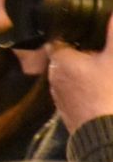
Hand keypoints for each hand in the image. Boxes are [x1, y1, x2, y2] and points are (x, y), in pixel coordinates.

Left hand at [47, 15, 112, 130]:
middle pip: (68, 58)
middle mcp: (55, 79)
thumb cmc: (110, 92)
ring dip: (88, 71)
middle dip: (85, 52)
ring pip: (73, 77)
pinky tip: (104, 89)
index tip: (86, 28)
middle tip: (103, 49)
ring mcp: (61, 97)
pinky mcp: (70, 112)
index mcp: (60, 61)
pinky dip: (89, 88)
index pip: (59, 39)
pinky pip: (78, 93)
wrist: (107, 134)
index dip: (72, 32)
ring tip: (105, 68)